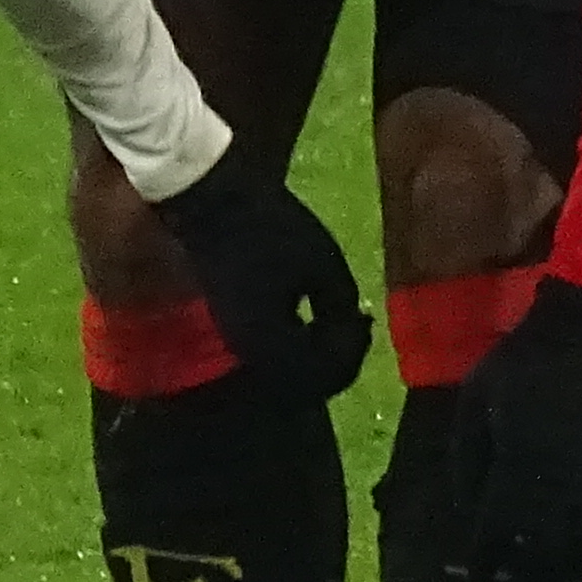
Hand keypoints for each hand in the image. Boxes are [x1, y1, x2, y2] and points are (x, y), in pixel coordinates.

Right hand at [150, 143, 370, 402]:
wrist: (214, 203)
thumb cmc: (271, 228)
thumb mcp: (323, 264)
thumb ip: (343, 306)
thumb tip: (350, 328)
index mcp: (271, 345)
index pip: (324, 371)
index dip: (354, 349)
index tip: (367, 319)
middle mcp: (249, 354)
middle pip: (305, 379)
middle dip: (338, 354)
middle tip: (360, 322)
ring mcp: (237, 342)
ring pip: (288, 367)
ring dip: (317, 351)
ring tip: (341, 321)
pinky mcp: (233, 327)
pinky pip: (272, 350)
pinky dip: (298, 342)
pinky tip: (312, 319)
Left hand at [455, 279, 581, 567]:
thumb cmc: (523, 361)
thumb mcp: (476, 401)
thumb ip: (467, 459)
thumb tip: (465, 507)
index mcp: (518, 467)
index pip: (494, 533)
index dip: (479, 559)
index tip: (466, 576)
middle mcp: (562, 485)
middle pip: (535, 549)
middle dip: (512, 565)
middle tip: (497, 577)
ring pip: (573, 543)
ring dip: (548, 556)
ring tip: (531, 564)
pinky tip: (569, 536)